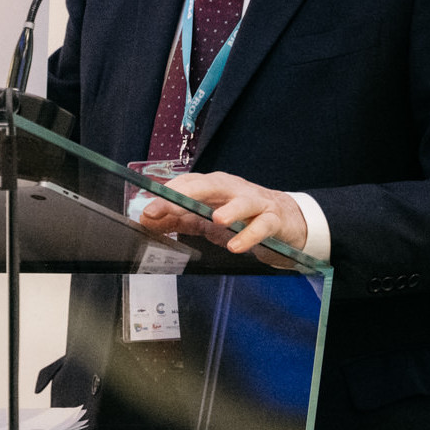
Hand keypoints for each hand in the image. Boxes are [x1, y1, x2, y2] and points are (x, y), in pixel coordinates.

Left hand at [137, 172, 308, 255]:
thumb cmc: (240, 217)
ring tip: (217, 219)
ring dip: (231, 209)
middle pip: (211, 185)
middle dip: (188, 194)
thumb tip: (146, 220)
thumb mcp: (205, 219)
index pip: (188, 183)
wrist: (283, 221)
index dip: (168, 194)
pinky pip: (263, 226)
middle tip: (169, 208)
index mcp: (213, 187)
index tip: (150, 209)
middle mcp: (233, 189)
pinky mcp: (273, 220)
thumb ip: (176, 219)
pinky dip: (250, 235)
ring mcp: (255, 203)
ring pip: (243, 202)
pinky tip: (237, 246)